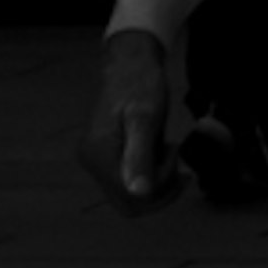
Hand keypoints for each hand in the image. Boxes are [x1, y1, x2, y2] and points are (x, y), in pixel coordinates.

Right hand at [81, 25, 177, 209]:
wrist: (130, 65)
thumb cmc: (140, 85)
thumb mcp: (146, 118)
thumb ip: (140, 157)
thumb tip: (139, 194)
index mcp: (97, 154)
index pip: (132, 199)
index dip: (161, 188)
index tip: (176, 156)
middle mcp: (91, 161)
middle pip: (130, 203)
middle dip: (160, 188)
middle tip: (176, 157)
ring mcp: (96, 160)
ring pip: (132, 195)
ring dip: (158, 180)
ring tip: (169, 150)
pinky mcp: (105, 157)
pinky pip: (130, 181)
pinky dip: (151, 173)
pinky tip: (161, 151)